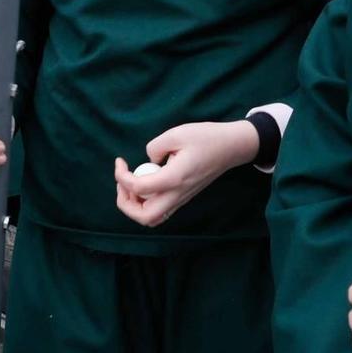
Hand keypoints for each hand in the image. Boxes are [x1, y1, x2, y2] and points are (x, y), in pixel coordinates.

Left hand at [113, 119, 257, 226]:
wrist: (231, 148)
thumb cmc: (206, 138)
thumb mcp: (177, 134)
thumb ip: (155, 147)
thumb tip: (147, 161)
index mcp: (175, 178)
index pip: (139, 188)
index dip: (122, 177)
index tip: (120, 162)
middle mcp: (177, 194)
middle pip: (145, 217)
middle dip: (126, 203)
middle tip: (124, 182)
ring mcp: (181, 199)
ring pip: (152, 218)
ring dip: (135, 206)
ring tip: (132, 184)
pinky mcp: (183, 198)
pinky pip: (159, 211)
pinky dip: (145, 203)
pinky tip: (145, 184)